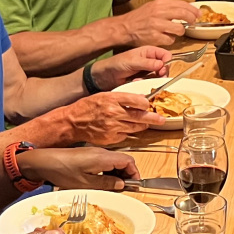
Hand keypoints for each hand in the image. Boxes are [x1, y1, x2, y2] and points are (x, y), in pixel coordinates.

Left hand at [20, 147, 139, 190]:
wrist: (44, 162)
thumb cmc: (63, 171)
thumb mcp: (86, 183)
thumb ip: (106, 184)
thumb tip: (122, 185)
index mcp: (104, 157)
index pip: (129, 161)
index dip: (134, 174)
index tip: (134, 186)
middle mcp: (102, 152)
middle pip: (123, 161)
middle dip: (127, 175)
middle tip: (123, 190)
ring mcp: (95, 153)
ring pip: (114, 162)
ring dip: (117, 175)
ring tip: (112, 188)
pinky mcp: (88, 155)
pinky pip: (105, 163)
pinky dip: (108, 172)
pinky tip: (102, 182)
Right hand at [47, 92, 166, 144]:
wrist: (73, 122)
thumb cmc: (87, 107)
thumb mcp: (104, 95)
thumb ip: (121, 98)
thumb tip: (139, 101)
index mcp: (113, 99)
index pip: (138, 101)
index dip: (147, 103)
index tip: (149, 104)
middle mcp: (114, 113)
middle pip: (141, 116)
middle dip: (153, 118)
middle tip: (161, 119)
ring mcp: (113, 127)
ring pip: (136, 127)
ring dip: (143, 125)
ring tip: (146, 123)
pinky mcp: (111, 138)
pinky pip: (126, 135)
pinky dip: (129, 132)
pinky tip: (127, 128)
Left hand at [90, 46, 171, 88]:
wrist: (105, 76)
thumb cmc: (117, 64)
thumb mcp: (132, 62)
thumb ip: (147, 63)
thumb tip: (162, 64)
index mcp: (149, 51)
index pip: (165, 55)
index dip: (166, 62)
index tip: (162, 70)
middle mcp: (150, 60)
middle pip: (164, 67)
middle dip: (160, 73)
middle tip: (155, 77)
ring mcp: (147, 70)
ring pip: (158, 76)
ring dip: (151, 80)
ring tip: (139, 79)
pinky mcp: (143, 80)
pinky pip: (150, 83)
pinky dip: (145, 84)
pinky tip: (135, 82)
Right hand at [118, 0, 199, 47]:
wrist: (125, 27)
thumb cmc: (139, 18)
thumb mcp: (153, 6)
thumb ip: (167, 7)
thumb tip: (184, 10)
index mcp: (159, 3)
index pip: (182, 4)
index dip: (193, 10)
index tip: (198, 13)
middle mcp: (159, 13)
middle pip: (184, 14)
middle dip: (192, 19)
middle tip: (193, 22)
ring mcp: (157, 25)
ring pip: (179, 29)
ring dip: (180, 31)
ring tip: (176, 31)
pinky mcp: (155, 37)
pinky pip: (170, 40)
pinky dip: (170, 40)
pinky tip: (166, 38)